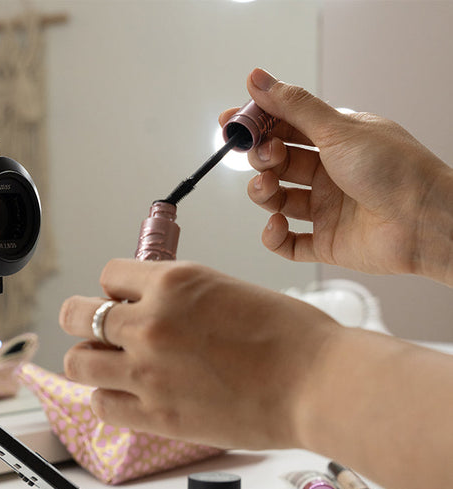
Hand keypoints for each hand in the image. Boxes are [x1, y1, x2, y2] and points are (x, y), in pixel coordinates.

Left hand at [59, 259, 339, 449]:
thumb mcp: (228, 290)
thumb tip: (149, 304)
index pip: (108, 275)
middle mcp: (150, 323)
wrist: (319, 384)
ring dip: (89, 361)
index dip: (116, 289)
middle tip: (99, 331)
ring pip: (78, 363)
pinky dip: (109, 400)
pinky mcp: (156, 416)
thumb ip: (180, 297)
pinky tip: (128, 397)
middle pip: (76, 316)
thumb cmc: (290, 336)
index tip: (125, 302)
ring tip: (109, 366)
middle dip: (84, 320)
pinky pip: (101, 405)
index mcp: (172, 282)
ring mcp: (148, 372)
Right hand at [220, 68, 452, 284]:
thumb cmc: (393, 170)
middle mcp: (330, 174)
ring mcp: (327, 209)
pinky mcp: (326, 242)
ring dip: (264, 193)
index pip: (287, 128)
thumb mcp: (338, 129)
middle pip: (279, 164)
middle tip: (264, 156)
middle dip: (262, 159)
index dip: (258, 125)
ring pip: (279, 201)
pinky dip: (275, 237)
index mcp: (337, 141)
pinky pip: (288, 243)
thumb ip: (293, 107)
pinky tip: (277, 225)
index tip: (231, 123)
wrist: (423, 221)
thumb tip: (259, 79)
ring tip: (268, 187)